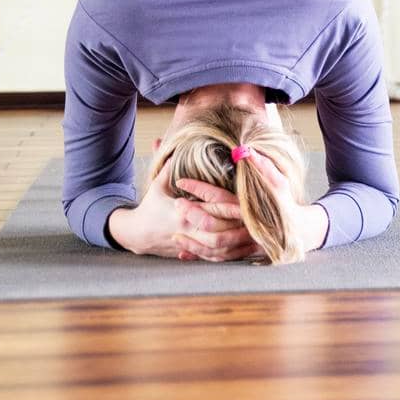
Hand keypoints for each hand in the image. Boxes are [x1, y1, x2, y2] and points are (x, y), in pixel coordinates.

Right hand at [116, 156, 263, 261]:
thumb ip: (168, 166)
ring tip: (259, 236)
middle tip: (262, 218)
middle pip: (220, 232)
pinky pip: (216, 258)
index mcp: (183, 214)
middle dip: (241, 226)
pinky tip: (246, 250)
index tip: (248, 200)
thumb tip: (170, 141)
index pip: (212, 209)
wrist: (137, 234)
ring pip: (220, 248)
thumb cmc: (150, 206)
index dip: (231, 205)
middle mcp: (189, 232)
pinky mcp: (195, 253)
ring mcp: (192, 245)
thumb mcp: (158, 184)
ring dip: (240, 243)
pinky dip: (232, 254)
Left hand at [177, 147, 328, 257]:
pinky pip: (217, 259)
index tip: (181, 181)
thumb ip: (263, 166)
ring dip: (192, 242)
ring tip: (175, 235)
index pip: (217, 196)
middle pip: (212, 223)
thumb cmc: (285, 202)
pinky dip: (199, 257)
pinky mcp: (241, 254)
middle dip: (191, 214)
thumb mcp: (278, 181)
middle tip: (175, 205)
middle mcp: (244, 226)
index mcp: (248, 206)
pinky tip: (184, 254)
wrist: (299, 231)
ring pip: (213, 246)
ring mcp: (243, 243)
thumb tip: (245, 150)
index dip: (198, 188)